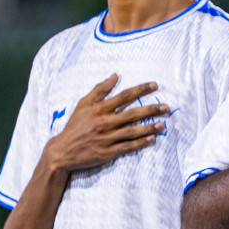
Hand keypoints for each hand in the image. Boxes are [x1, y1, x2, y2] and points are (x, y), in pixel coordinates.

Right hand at [44, 76, 166, 173]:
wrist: (62, 151)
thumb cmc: (75, 126)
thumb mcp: (83, 104)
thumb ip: (99, 89)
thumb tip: (115, 75)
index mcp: (98, 109)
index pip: (124, 96)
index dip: (140, 90)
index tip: (155, 86)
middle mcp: (103, 123)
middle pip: (131, 114)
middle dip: (150, 109)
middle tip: (166, 107)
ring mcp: (106, 138)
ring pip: (132, 131)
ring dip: (149, 127)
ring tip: (163, 124)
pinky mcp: (108, 152)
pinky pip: (127, 147)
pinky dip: (140, 143)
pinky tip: (152, 139)